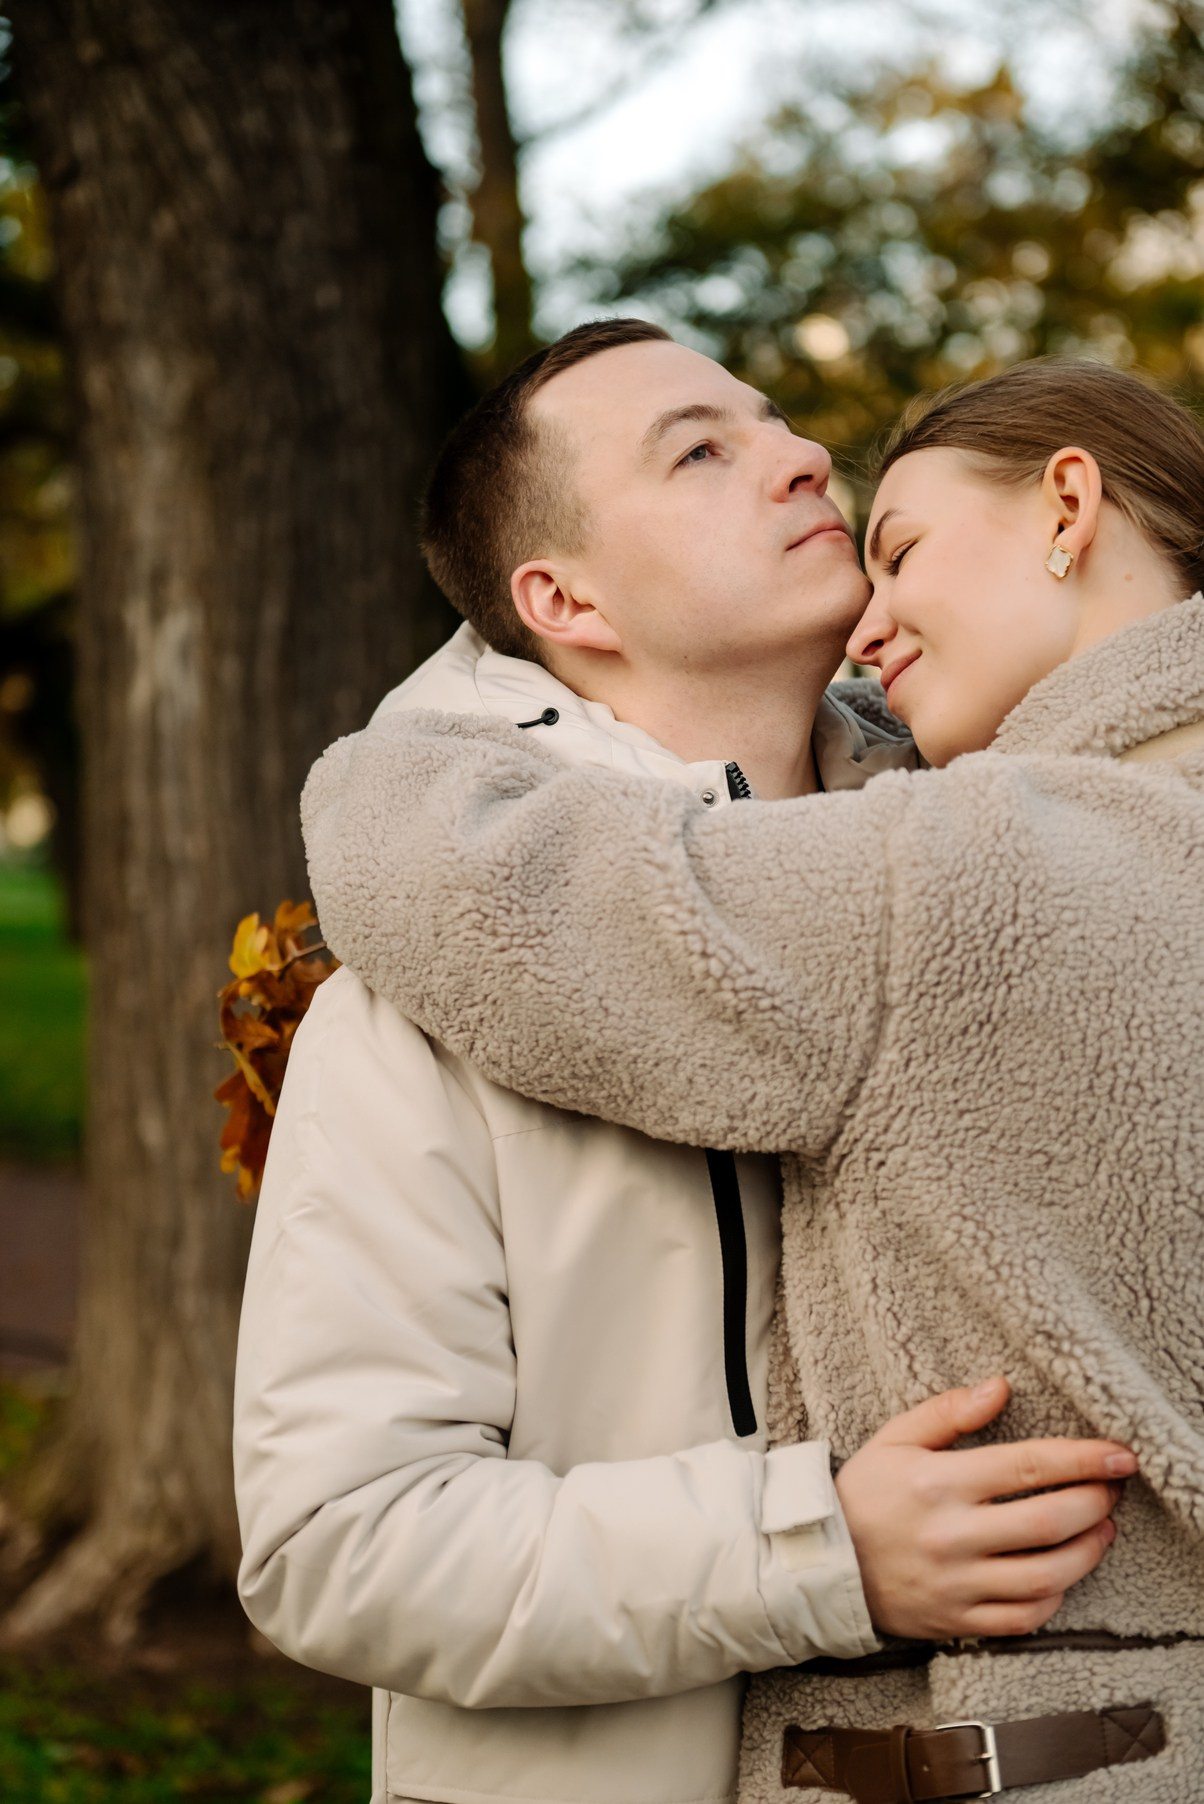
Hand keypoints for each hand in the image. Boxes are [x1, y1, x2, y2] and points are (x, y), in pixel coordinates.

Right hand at [834, 1377, 1136, 1639]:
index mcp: (939, 1482)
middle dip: (1095, 1502)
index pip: (1028, 1466)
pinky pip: (1023, 1617)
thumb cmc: (864, 1493)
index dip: (1083, 1459)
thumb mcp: (895, 1438)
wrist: (822, 1563)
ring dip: (1088, 1551)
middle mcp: (952, 1535)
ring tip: (1102, 1530)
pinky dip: (1054, 1596)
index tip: (1121, 1456)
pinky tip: (1062, 1574)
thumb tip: (1000, 1386)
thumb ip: (949, 1411)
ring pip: (1046, 1575)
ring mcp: (957, 1583)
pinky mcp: (958, 1621)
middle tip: (1113, 1489)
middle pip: (1048, 1521)